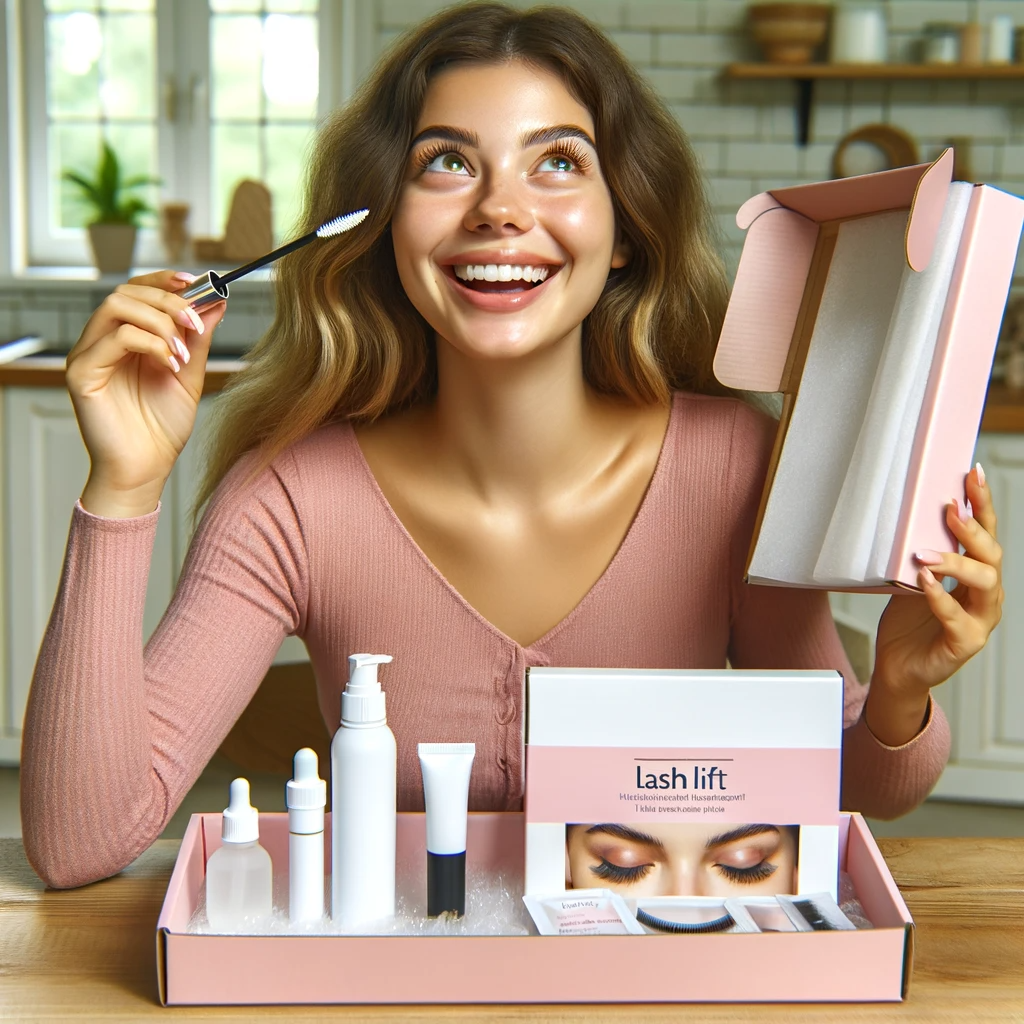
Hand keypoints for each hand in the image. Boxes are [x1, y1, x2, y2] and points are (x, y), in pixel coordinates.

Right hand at [67, 271, 225, 510]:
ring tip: (183, 351)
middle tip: (195, 322)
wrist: (146, 470)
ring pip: (116, 306)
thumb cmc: (162, 428)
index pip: (137, 290)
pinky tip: (171, 365)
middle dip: (167, 300)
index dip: (164, 281)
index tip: (197, 282)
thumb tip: (215, 301)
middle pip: (126, 292)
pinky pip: (115, 338)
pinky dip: (150, 344)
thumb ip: (197, 339)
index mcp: (125, 338)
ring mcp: (88, 355)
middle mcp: (101, 342)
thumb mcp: (189, 375)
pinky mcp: (82, 373)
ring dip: (159, 321)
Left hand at [868, 464, 1002, 736]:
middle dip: (974, 528)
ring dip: (956, 562)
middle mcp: (986, 596)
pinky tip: (925, 582)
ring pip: (984, 584)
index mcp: (976, 575)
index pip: (985, 533)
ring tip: (924, 553)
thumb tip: (908, 513)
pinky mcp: (965, 644)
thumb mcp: (912, 577)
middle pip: (992, 554)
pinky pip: (958, 619)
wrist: (898, 667)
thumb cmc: (909, 622)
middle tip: (950, 509)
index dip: (982, 503)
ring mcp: (980, 621)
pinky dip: (941, 598)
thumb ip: (919, 551)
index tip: (971, 474)